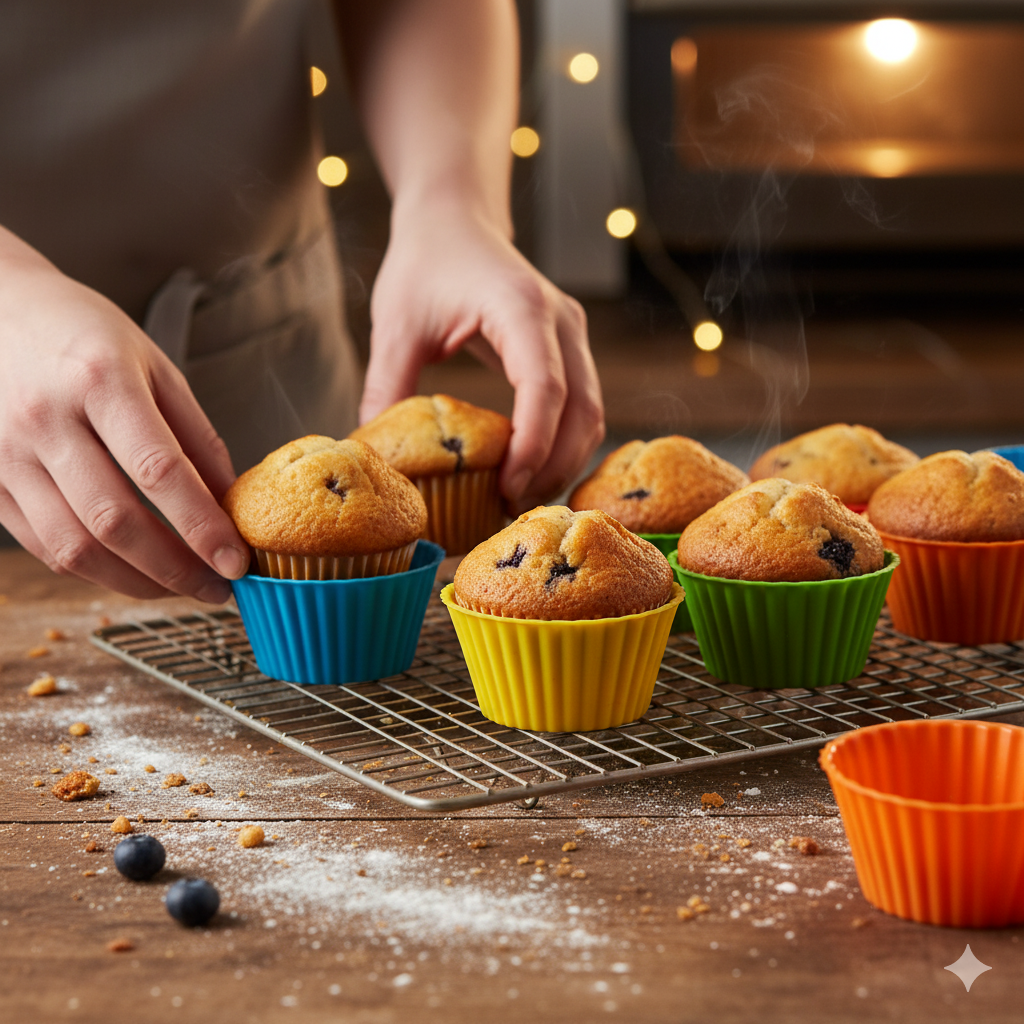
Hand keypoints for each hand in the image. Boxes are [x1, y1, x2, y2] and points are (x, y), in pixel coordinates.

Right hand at [0, 236, 249, 600]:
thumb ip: (196, 436)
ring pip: (74, 546)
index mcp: (100, 380)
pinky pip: (43, 544)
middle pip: (116, 522)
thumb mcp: (154, 366)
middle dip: (175, 569)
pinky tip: (131, 570)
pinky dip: (93, 568)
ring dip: (135, 581)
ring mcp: (8, 453)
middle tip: (217, 588)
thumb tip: (232, 502)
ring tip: (180, 587)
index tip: (236, 561)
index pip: (159, 472)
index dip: (201, 526)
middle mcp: (47, 419)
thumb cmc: (81, 333)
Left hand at [359, 204, 604, 512]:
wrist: (455, 218)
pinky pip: (582, 406)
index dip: (533, 445)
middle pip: (583, 410)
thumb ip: (386, 389)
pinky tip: (531, 471)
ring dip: (564, 462)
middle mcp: (561, 322)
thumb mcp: (396, 325)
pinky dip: (564, 445)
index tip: (508, 487)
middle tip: (512, 509)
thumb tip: (376, 458)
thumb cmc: (425, 262)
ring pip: (592, 414)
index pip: (545, 387)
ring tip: (521, 498)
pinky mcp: (570, 348)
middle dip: (554, 467)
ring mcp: (573, 335)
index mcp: (522, 308)